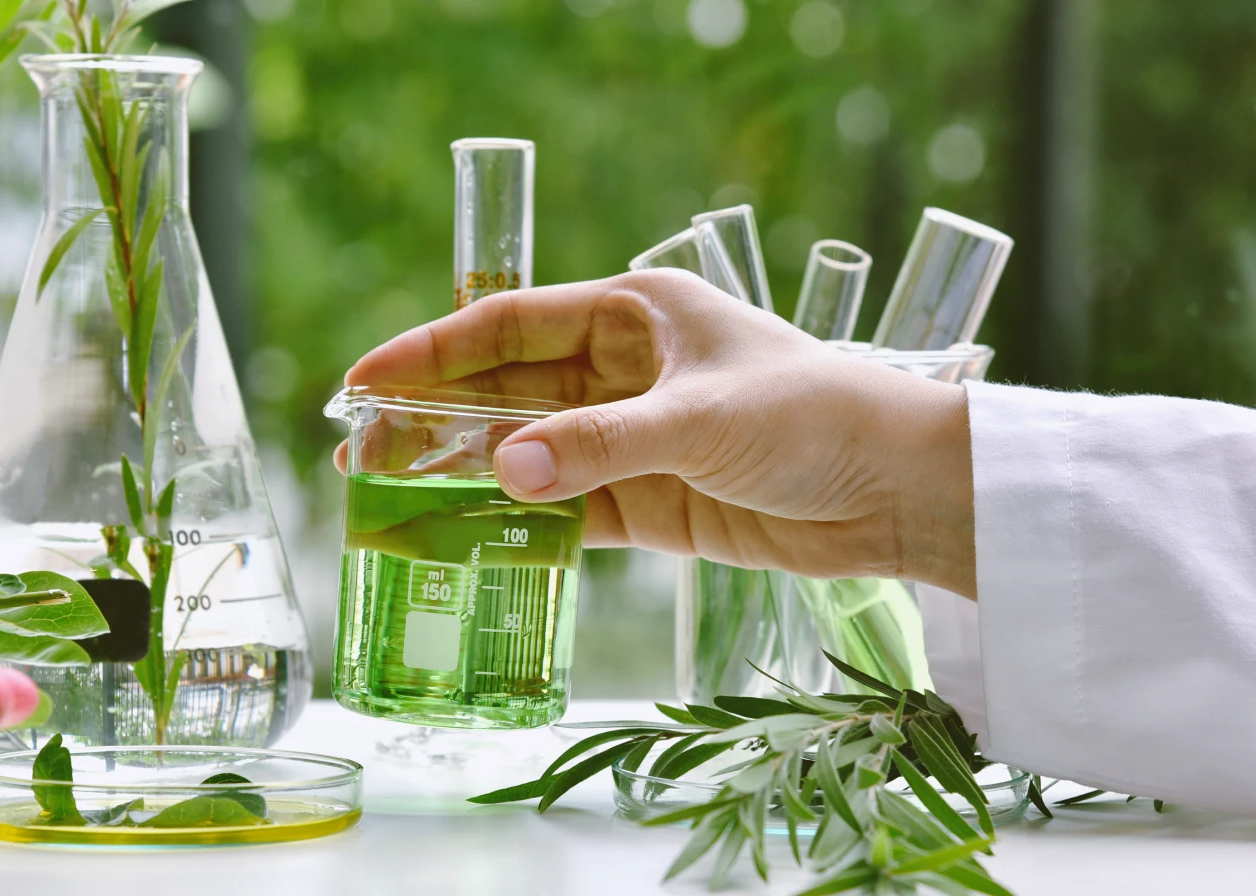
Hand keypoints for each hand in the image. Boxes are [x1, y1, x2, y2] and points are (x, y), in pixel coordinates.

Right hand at [342, 270, 976, 596]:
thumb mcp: (701, 419)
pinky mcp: (648, 500)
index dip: (430, 350)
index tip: (363, 378)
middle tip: (357, 448)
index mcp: (632, 314)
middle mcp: (622, 370)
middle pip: (503, 392)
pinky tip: (460, 536)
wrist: (898, 492)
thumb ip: (601, 445)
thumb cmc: (815, 416)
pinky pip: (562, 508)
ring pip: (525, 452)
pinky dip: (515, 523)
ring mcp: (631, 438)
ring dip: (463, 473)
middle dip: (431, 418)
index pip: (508, 326)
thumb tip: (500, 472)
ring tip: (386, 494)